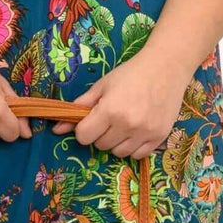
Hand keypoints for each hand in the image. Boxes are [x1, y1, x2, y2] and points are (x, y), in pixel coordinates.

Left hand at [50, 53, 189, 156]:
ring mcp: (145, 133)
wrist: (166, 67)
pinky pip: (137, 155)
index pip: (84, 137)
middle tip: (111, 117)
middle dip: (101, 134)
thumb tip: (56, 129)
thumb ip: (80, 108)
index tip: (92, 119)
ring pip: (118, 153)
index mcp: (110, 110)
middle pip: (101, 145)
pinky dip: (133, 147)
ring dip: (116, 142)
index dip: (84, 129)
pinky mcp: (159, 137)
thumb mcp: (102, 86)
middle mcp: (127, 125)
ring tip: (124, 124)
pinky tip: (136, 131)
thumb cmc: (131, 74)